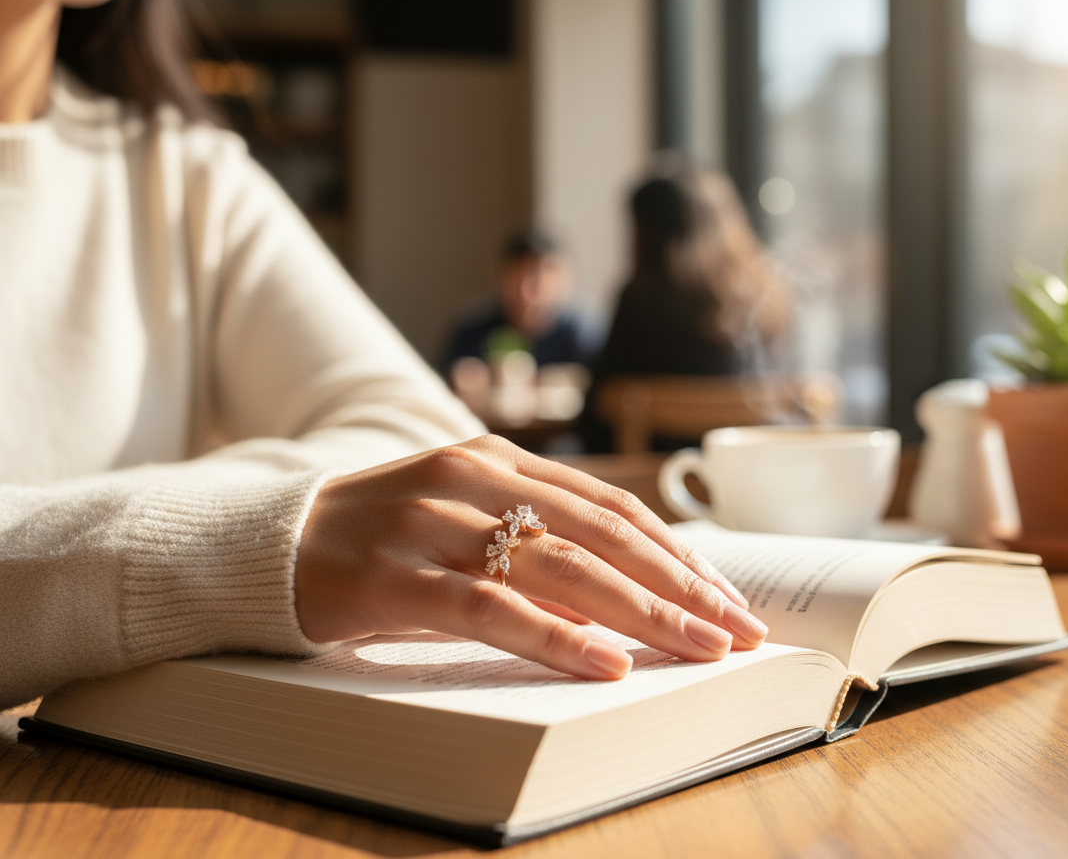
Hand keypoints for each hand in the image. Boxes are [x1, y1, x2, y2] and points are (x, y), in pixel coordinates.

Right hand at [294, 435, 766, 679]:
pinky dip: (556, 638)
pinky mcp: (399, 577)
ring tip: (699, 648)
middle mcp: (476, 479)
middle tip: (739, 629)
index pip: (613, 506)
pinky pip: (491, 609)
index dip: (679, 551)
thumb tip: (629, 591)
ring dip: (642, 612)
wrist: (271, 542)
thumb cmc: (385, 538)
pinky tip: (605, 664)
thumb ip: (535, 535)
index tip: (729, 595)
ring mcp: (435, 524)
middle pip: (603, 534)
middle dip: (681, 585)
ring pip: (561, 567)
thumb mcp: (466, 516)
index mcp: (499, 460)